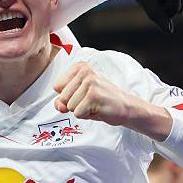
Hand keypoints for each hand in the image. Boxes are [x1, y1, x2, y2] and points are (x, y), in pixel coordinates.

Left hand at [53, 62, 171, 140]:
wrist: (125, 107)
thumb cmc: (100, 101)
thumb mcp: (77, 98)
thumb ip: (62, 100)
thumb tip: (59, 106)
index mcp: (79, 67)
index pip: (57, 86)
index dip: (68, 96)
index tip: (83, 94)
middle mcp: (84, 71)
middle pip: (62, 97)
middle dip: (74, 105)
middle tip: (90, 101)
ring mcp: (90, 82)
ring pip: (69, 106)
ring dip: (81, 110)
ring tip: (94, 104)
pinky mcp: (94, 95)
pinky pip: (77, 113)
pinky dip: (86, 115)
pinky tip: (98, 108)